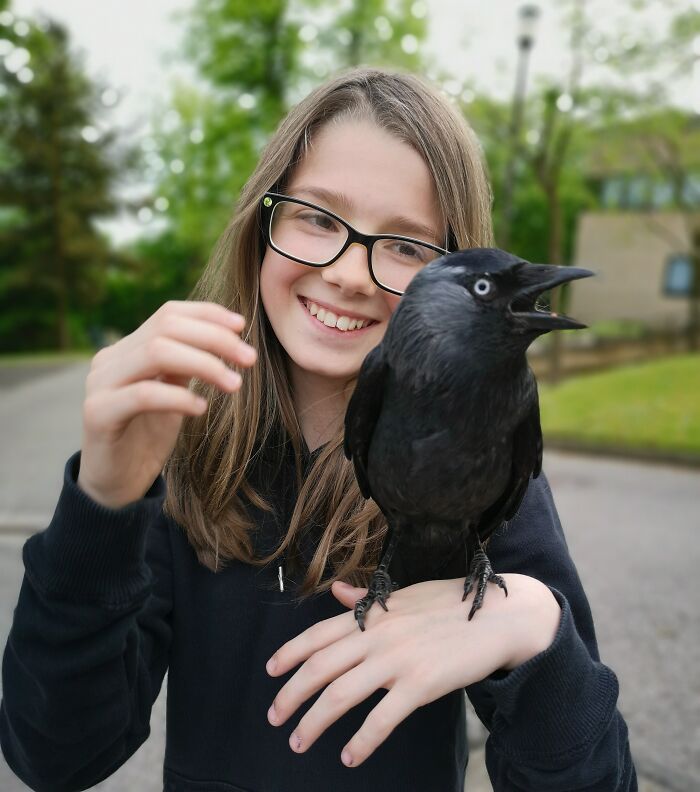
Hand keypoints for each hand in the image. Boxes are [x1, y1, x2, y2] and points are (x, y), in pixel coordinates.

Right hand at [78, 300, 256, 507]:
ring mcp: (100, 384)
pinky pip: (144, 395)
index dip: (207, 314)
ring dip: (204, 364)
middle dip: (214, 339)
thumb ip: (187, 365)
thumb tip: (227, 337)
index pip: (168, 314)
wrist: (115, 484)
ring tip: (235, 384)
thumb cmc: (147, 436)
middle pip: (166, 328)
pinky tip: (202, 409)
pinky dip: (179, 397)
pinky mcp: (98, 414)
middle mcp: (110, 359)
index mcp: (128, 349)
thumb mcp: (172, 393)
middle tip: (250, 359)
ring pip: (156, 353)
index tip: (242, 327)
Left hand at [265, 573, 560, 767]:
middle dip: (291, 694)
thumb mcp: (405, 596)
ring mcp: (397, 659)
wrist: (499, 617)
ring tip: (299, 741)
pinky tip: (350, 756)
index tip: (270, 671)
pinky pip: (382, 718)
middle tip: (274, 717)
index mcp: (372, 613)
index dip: (289, 653)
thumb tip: (337, 592)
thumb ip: (368, 600)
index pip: (319, 634)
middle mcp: (377, 635)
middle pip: (320, 667)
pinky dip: (362, 741)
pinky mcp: (421, 684)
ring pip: (340, 694)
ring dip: (314, 722)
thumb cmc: (451, 605)